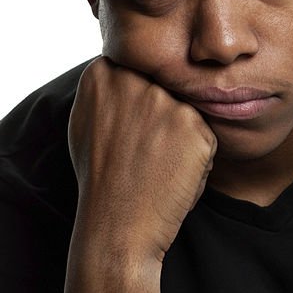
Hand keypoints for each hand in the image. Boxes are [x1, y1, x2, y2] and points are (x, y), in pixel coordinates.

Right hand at [68, 58, 217, 263]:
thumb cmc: (101, 179)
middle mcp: (134, 79)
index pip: (139, 68)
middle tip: (144, 152)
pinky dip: (197, 158)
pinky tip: (173, 176)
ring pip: (187, 111)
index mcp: (102, 73)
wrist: (117, 224)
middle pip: (166, 87)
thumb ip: (107, 88)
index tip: (131, 129)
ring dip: (181, 137)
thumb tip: (123, 67)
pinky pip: (206, 136)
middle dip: (162, 117)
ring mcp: (165, 101)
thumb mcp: (86, 121)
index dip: (140, 101)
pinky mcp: (194, 124)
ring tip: (157, 165)